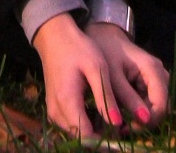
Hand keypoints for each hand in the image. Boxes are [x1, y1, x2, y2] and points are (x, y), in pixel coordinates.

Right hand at [32, 12, 121, 138]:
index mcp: (68, 102)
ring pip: (76, 133)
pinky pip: (71, 125)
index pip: (87, 137)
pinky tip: (97, 108)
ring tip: (111, 113)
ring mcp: (53, 111)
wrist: (54, 35)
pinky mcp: (53, 108)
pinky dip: (85, 122)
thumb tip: (117, 124)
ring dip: (94, 129)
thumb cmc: (77, 48)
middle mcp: (56, 112)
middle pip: (82, 138)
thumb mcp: (97, 68)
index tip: (122, 132)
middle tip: (119, 121)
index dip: (106, 140)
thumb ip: (105, 97)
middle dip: (102, 135)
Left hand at [85, 19, 168, 128]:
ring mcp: (157, 79)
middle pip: (161, 107)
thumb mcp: (113, 76)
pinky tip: (122, 112)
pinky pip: (149, 102)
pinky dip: (138, 110)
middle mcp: (160, 74)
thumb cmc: (105, 51)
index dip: (150, 121)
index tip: (130, 129)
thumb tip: (145, 121)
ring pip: (156, 107)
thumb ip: (128, 98)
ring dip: (141, 117)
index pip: (162, 104)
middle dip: (144, 121)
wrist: (102, 35)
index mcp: (153, 69)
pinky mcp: (151, 83)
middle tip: (122, 128)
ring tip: (120, 121)